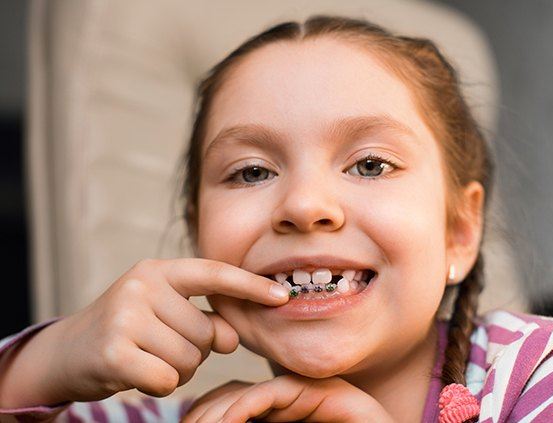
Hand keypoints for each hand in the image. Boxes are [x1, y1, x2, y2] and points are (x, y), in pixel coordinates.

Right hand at [0, 258, 289, 406]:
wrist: (68, 352)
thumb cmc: (130, 331)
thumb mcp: (168, 316)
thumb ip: (206, 321)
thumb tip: (232, 339)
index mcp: (159, 270)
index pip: (214, 274)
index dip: (251, 286)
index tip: (283, 296)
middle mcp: (141, 285)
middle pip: (206, 333)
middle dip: (194, 350)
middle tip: (161, 346)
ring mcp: (124, 315)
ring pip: (190, 359)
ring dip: (177, 369)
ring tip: (149, 357)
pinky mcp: (112, 349)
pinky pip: (168, 378)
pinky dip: (160, 384)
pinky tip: (137, 373)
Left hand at [181, 374, 394, 422]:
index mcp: (277, 415)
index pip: (229, 402)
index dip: (203, 413)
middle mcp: (289, 400)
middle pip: (233, 393)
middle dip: (205, 412)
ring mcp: (308, 393)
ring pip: (250, 391)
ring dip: (221, 412)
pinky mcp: (324, 393)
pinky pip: (275, 392)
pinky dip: (247, 406)